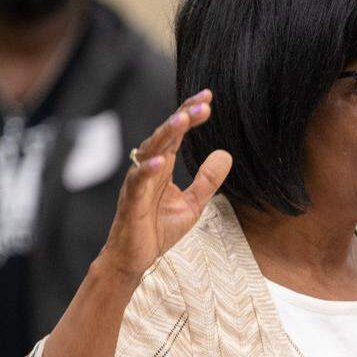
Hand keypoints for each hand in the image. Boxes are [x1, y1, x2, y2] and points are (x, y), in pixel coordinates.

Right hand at [98, 90, 231, 279]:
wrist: (135, 258)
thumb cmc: (158, 228)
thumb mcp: (193, 204)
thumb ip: (207, 180)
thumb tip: (225, 154)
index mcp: (162, 166)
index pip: (177, 133)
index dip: (190, 114)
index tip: (208, 97)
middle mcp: (148, 168)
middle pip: (165, 135)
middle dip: (182, 117)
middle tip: (203, 103)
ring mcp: (138, 183)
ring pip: (150, 152)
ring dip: (166, 134)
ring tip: (183, 119)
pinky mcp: (131, 202)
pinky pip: (138, 183)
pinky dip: (148, 171)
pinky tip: (161, 161)